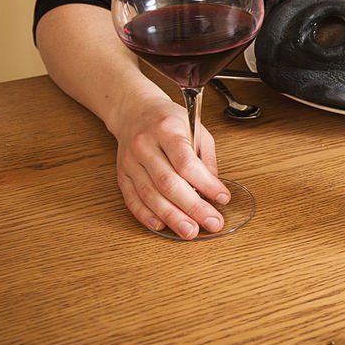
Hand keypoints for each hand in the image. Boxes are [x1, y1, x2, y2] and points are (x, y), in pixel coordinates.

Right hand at [111, 94, 230, 238]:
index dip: (205, 183)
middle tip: (212, 223)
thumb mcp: (195, 128)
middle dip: (192, 207)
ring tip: (190, 231)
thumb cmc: (169, 120)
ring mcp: (130, 162)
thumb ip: (206, 158)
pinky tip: (162, 225)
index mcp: (166, 130)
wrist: (134, 112)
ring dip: (172, 217)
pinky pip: (132, 199)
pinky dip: (147, 215)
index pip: (186, 162)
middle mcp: (144, 146)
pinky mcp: (121, 175)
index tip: (223, 197)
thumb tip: (214, 189)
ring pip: (150, 195)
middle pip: (168, 182)